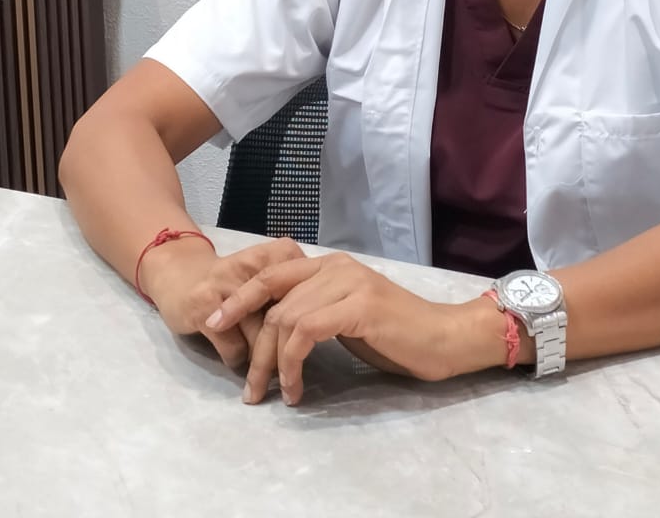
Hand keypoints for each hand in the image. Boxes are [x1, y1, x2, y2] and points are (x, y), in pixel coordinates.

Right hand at [141, 235, 306, 370]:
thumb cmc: (236, 280)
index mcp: (279, 254)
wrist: (179, 272)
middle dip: (289, 351)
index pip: (307, 296)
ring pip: (260, 336)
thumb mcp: (271, 275)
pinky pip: (234, 347)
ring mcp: (226, 284)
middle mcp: (254, 264)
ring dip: (265, 363)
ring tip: (265, 378)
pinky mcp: (203, 306)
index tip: (314, 349)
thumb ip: (297, 291)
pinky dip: (238, 361)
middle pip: (283, 318)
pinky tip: (238, 362)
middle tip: (293, 375)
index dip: (312, 326)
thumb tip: (323, 327)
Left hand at [206, 252, 503, 404]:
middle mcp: (337, 266)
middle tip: (246, 384)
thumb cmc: (399, 335)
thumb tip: (276, 328)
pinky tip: (297, 387)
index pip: (272, 273)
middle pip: (272, 296)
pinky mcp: (359, 306)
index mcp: (333, 265)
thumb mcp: (348, 318)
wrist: (444, 339)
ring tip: (272, 393)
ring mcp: (349, 283)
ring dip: (271, 362)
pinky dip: (293, 362)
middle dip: (250, 341)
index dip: (239, 297)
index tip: (214, 323)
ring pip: (286, 317)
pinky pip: (306, 332)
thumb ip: (316, 311)